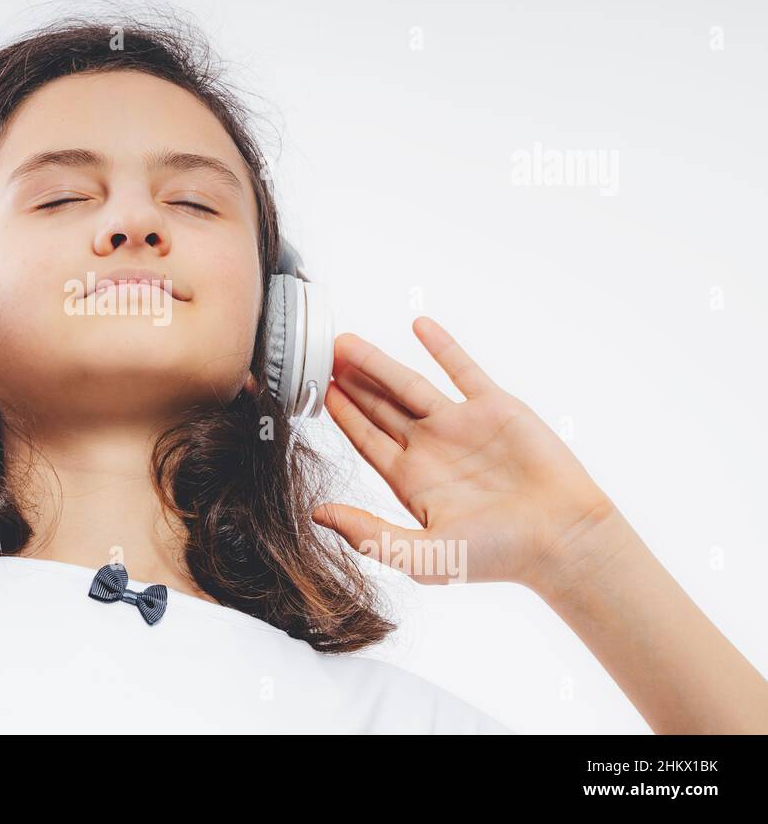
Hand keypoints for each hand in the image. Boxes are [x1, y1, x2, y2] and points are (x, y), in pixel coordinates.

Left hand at [311, 316, 617, 590]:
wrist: (563, 538)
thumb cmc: (498, 556)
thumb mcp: (422, 555)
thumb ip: (368, 534)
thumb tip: (317, 515)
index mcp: (412, 480)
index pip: (366, 439)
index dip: (342, 414)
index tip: (318, 390)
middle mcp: (432, 448)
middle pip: (380, 406)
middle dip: (351, 381)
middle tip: (323, 355)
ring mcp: (462, 425)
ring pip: (409, 384)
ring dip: (378, 362)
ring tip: (348, 342)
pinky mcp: (495, 408)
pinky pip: (462, 369)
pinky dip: (441, 347)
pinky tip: (418, 325)